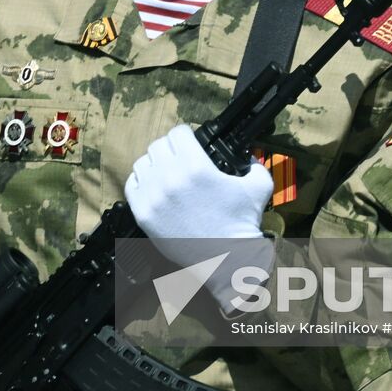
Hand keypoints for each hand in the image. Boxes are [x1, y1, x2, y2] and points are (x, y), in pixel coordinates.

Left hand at [126, 124, 274, 309]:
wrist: (226, 258)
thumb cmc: (241, 223)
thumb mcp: (258, 186)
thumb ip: (254, 163)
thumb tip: (246, 154)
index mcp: (196, 166)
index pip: (178, 133)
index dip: (186, 136)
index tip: (190, 144)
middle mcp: (171, 177)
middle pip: (158, 145)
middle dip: (170, 149)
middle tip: (179, 159)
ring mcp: (154, 196)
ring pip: (143, 163)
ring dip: (154, 165)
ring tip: (165, 174)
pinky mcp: (143, 213)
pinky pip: (132, 185)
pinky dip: (141, 183)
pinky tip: (154, 188)